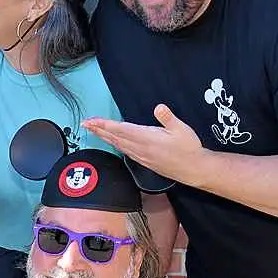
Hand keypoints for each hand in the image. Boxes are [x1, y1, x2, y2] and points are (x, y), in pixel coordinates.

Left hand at [84, 104, 208, 188]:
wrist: (193, 170)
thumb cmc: (189, 148)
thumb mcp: (182, 130)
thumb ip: (168, 118)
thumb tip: (159, 107)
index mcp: (147, 138)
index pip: (121, 129)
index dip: (104, 124)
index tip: (91, 121)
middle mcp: (140, 148)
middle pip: (114, 137)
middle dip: (98, 130)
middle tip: (84, 123)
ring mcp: (141, 156)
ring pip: (117, 145)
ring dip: (104, 136)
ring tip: (93, 130)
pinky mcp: (143, 161)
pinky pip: (124, 150)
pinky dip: (114, 144)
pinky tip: (111, 141)